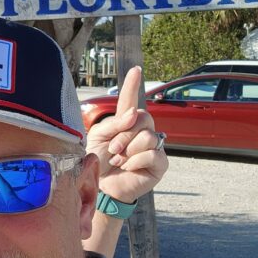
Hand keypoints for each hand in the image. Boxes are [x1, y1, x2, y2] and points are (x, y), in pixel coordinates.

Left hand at [86, 66, 167, 203]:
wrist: (100, 187)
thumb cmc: (98, 162)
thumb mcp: (99, 137)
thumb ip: (114, 123)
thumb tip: (133, 114)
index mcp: (125, 123)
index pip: (130, 101)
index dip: (132, 85)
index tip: (135, 69)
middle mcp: (142, 132)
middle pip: (142, 117)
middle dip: (124, 134)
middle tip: (113, 149)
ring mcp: (153, 147)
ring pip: (147, 136)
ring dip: (128, 150)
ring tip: (119, 160)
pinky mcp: (160, 164)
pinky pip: (151, 154)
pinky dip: (136, 161)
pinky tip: (129, 167)